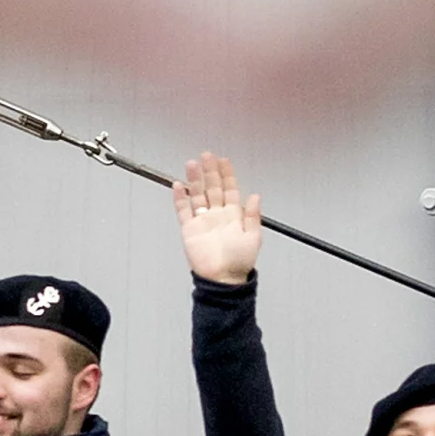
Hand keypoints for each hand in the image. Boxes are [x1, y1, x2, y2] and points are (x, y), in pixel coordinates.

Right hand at [175, 151, 264, 286]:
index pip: (229, 189)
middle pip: (212, 188)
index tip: (224, 161)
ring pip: (197, 195)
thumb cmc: (239, 262)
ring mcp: (202, 221)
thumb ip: (252, 216)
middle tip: (206, 155)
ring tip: (191, 164)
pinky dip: (180, 198)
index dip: (227, 174)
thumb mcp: (253, 237)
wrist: (222, 279)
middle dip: (209, 171)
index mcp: (234, 216)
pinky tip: (179, 186)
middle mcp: (218, 215)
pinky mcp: (189, 229)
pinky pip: (183, 210)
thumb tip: (255, 196)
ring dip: (194, 180)